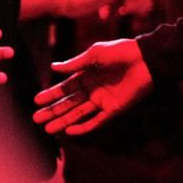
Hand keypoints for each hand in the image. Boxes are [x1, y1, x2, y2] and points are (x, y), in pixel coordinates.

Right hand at [32, 38, 151, 134]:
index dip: (52, 94)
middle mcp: (93, 89)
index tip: (36, 100)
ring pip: (79, 114)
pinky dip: (83, 127)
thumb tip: (53, 67)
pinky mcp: (114, 109)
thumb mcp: (96, 53)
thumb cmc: (122, 51)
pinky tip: (69, 131)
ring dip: (63, 121)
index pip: (66, 88)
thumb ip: (76, 63)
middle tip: (36, 119)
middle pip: (69, 103)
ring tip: (47, 129)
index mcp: (88, 75)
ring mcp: (103, 100)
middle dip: (52, 111)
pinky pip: (96, 121)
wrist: (146, 58)